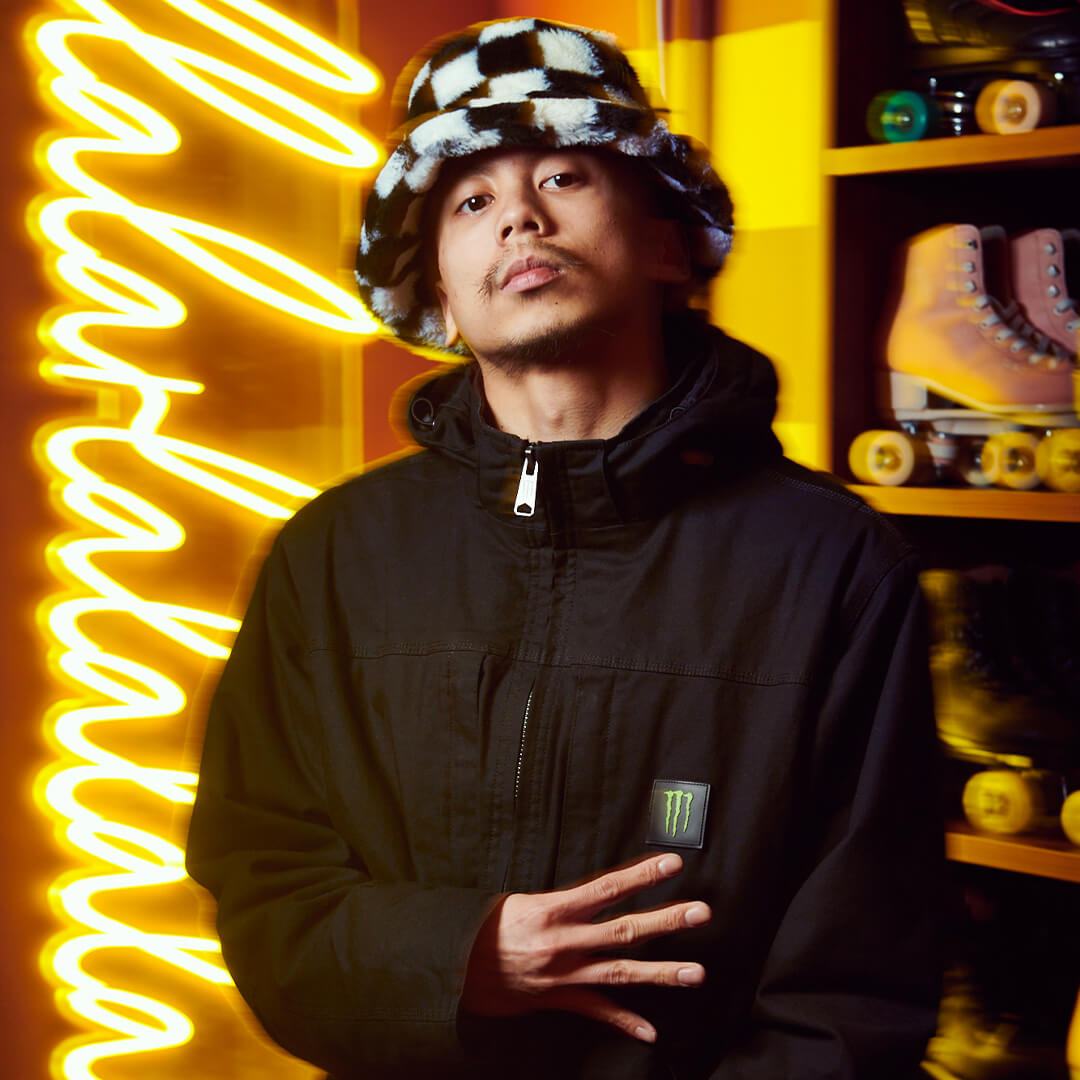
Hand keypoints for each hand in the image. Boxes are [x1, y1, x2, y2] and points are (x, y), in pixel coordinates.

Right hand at [460, 853, 710, 1042]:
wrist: (454, 966)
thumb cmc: (487, 927)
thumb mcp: (523, 901)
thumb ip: (563, 902)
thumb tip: (597, 895)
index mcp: (554, 909)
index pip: (608, 888)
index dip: (642, 876)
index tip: (673, 864)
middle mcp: (564, 942)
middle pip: (625, 930)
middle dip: (667, 921)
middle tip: (701, 912)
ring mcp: (565, 975)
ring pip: (621, 972)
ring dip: (662, 973)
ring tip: (697, 972)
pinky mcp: (558, 999)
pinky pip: (597, 1013)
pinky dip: (624, 1022)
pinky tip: (651, 1031)